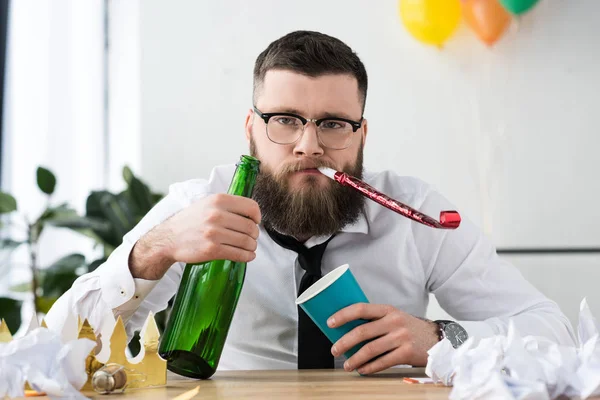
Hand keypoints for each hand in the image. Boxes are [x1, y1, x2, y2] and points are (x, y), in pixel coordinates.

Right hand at [130, 194, 260, 279]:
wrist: (168, 238)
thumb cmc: (190, 221)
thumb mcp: (207, 203)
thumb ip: (228, 205)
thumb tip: (251, 214)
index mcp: (218, 200)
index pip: (251, 207)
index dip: (257, 216)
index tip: (255, 222)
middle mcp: (217, 215)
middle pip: (251, 227)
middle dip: (254, 235)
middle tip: (251, 238)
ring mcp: (214, 233)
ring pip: (247, 241)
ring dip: (252, 247)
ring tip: (249, 248)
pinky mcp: (212, 249)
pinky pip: (238, 254)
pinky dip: (247, 256)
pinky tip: (247, 256)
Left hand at [327, 304, 438, 374]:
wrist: (436, 339)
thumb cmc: (409, 329)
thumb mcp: (394, 317)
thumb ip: (375, 320)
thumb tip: (347, 329)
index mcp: (387, 310)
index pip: (361, 309)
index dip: (343, 315)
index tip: (330, 322)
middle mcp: (394, 322)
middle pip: (362, 332)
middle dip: (344, 342)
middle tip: (334, 350)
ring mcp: (401, 338)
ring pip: (370, 350)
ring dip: (354, 359)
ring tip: (347, 365)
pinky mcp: (406, 353)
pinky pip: (382, 362)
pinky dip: (369, 367)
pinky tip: (362, 370)